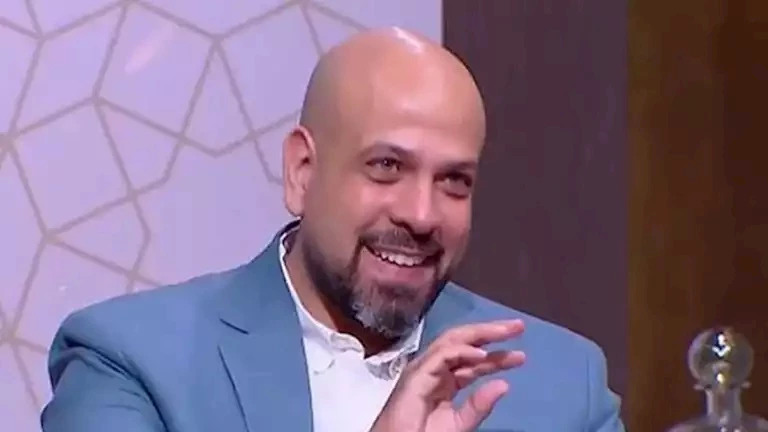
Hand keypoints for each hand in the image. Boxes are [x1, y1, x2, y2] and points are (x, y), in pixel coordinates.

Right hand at [370, 319, 524, 431]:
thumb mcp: (459, 424)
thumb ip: (479, 406)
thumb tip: (504, 385)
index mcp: (445, 380)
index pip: (474, 361)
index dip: (498, 355)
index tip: (521, 354)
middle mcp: (435, 370)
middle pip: (465, 342)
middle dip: (491, 332)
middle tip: (518, 326)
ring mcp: (424, 370)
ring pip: (453, 341)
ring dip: (480, 334)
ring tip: (505, 331)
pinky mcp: (416, 375)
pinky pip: (441, 356)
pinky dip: (462, 351)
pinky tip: (482, 354)